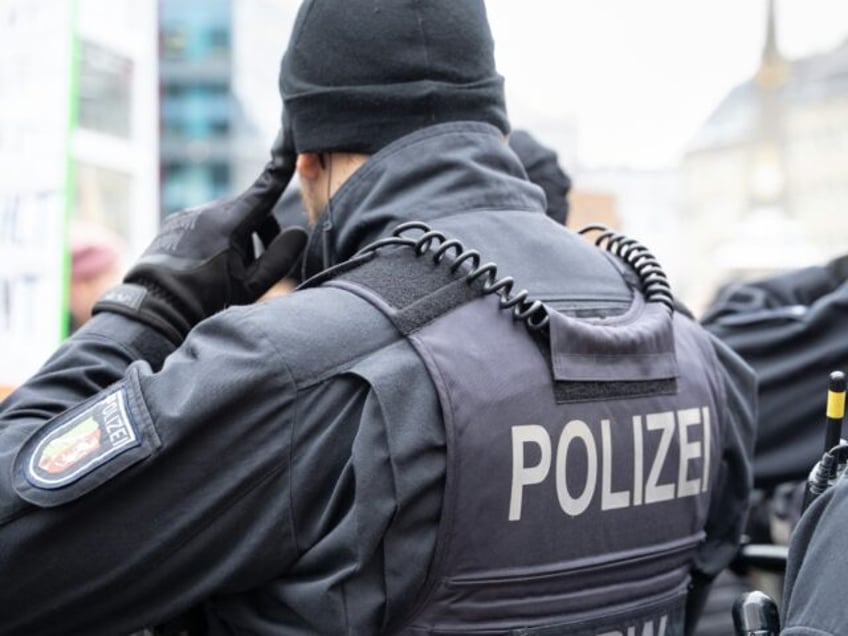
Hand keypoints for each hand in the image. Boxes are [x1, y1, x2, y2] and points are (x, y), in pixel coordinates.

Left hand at [93, 136, 306, 343]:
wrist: (155, 305)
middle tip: (256, 269)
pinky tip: (208, 268)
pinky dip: (217, 240)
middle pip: (250, 212)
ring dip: (238, 240)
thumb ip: (280, 258)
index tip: (288, 146)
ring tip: (228, 273)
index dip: (280, 170)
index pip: (264, 191)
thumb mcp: (251, 285)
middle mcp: (207, 211)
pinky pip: (207, 224)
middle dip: (260, 234)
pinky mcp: (176, 223)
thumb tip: (298, 233)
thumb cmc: (207, 298)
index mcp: (229, 222)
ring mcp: (188, 215)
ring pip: (228, 219)